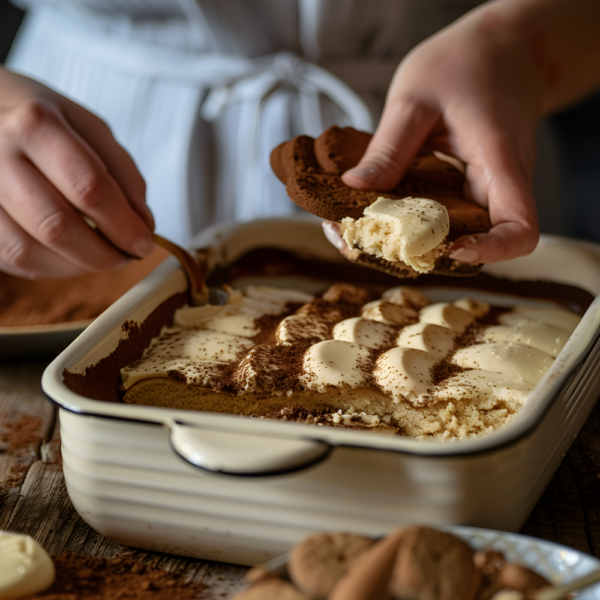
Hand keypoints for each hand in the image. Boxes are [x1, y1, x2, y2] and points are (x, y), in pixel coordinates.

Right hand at [0, 67, 153, 278]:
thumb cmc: (40, 120)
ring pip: (27, 251)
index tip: (143, 243)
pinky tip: (68, 254)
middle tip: (124, 256)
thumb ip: (123, 175)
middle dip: (101, 254)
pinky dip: (48, 266)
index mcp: (36, 125)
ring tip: (98, 256)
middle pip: (56, 226)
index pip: (89, 187)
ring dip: (75, 265)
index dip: (123, 226)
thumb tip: (142, 224)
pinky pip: (9, 258)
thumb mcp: (90, 128)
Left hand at [342, 3, 543, 263]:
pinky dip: (422, 221)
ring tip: (372, 230)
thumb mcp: (415, 97)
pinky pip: (454, 215)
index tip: (450, 249)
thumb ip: (388, 147)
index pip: (520, 228)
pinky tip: (388, 211)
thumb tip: (354, 187)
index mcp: (499, 160)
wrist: (502, 47)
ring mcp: (490, 187)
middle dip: (436, 252)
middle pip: (487, 241)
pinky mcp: (475, 185)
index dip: (490, 251)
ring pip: (466, 231)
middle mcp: (501, 182)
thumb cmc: (467, 61)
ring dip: (424, 239)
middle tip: (380, 244)